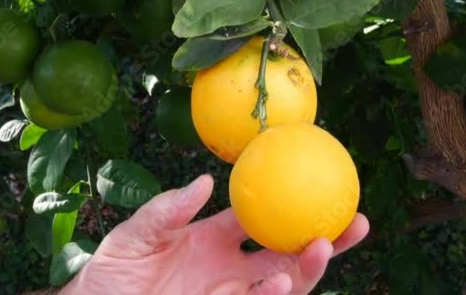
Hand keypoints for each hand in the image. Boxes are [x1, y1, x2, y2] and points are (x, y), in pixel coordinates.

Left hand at [61, 174, 368, 294]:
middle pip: (288, 253)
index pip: (262, 218)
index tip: (321, 183)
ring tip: (321, 247)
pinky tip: (282, 282)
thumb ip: (165, 211)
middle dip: (325, 241)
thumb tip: (204, 182)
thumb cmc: (109, 276)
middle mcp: (230, 269)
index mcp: (214, 239)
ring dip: (307, 269)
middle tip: (356, 221)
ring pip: (283, 285)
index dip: (290, 202)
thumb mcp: (132, 237)